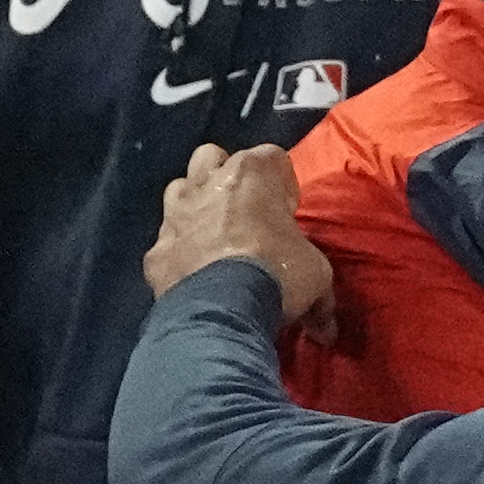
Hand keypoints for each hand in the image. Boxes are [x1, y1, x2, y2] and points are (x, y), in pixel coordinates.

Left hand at [145, 143, 332, 326]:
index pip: (272, 156)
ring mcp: (175, 211)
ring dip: (197, 205)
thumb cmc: (278, 272)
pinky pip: (169, 241)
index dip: (283, 184)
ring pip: (180, 189)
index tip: (288, 211)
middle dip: (227, 177)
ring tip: (215, 235)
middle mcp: (207, 181)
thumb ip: (317, 283)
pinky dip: (181, 252)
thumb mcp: (317, 274)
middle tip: (247, 210)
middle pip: (213, 157)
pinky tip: (196, 272)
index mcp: (251, 174)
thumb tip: (326, 327)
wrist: (222, 307)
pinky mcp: (157, 247)